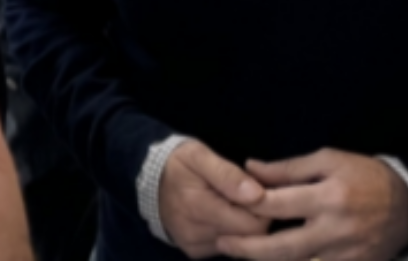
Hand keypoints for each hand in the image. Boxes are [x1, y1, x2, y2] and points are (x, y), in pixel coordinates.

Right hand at [159, 139, 267, 258]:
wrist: (144, 176)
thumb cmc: (177, 161)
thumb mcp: (200, 155)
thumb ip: (228, 174)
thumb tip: (258, 195)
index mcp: (198, 207)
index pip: (251, 224)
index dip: (263, 208)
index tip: (259, 188)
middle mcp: (195, 233)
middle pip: (246, 237)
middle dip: (254, 216)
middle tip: (248, 193)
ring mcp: (193, 245)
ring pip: (237, 244)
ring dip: (241, 224)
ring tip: (231, 201)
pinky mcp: (193, 251)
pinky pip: (223, 247)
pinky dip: (228, 231)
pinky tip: (221, 213)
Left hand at [217, 149, 407, 260]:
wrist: (406, 206)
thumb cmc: (362, 175)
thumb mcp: (327, 160)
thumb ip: (288, 169)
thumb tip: (250, 168)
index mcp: (327, 196)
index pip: (279, 204)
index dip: (250, 205)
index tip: (228, 204)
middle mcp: (335, 231)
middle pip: (283, 248)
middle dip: (249, 249)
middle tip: (222, 244)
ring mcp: (345, 257)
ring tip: (240, 256)